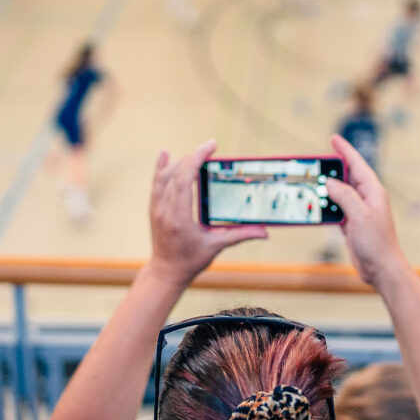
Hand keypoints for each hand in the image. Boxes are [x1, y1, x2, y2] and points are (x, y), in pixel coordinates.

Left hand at [148, 140, 266, 286]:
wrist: (166, 272)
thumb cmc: (191, 261)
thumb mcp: (216, 247)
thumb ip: (240, 235)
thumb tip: (265, 232)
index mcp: (179, 218)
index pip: (184, 181)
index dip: (196, 160)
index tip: (210, 147)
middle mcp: (165, 211)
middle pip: (176, 175)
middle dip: (193, 157)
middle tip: (211, 147)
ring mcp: (156, 209)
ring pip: (164, 176)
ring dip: (181, 162)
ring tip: (198, 153)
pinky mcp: (154, 209)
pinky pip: (156, 183)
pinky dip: (161, 167)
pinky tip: (166, 153)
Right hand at [324, 134, 407, 287]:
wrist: (382, 269)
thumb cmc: (377, 243)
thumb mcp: (360, 215)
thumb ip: (345, 196)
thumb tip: (330, 183)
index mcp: (373, 192)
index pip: (357, 165)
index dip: (345, 150)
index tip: (333, 138)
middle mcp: (367, 199)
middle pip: (346, 177)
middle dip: (331, 169)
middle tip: (315, 162)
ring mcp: (359, 212)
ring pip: (339, 194)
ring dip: (326, 190)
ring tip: (311, 183)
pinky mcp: (352, 224)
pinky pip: (336, 209)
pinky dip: (326, 206)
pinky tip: (316, 206)